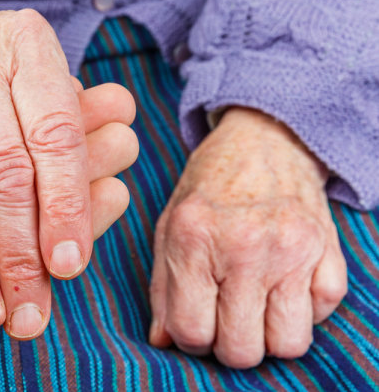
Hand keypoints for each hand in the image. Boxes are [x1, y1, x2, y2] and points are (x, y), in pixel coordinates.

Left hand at [148, 107, 346, 367]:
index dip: (191, 340)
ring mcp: (292, 249)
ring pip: (289, 343)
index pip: (192, 330)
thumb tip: (163, 342)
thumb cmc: (209, 187)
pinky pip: (323, 313)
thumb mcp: (170, 226)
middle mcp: (244, 246)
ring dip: (270, 336)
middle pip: (242, 349)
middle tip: (225, 318)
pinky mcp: (327, 249)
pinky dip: (304, 310)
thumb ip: (163, 287)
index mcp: (194, 239)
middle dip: (229, 345)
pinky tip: (284, 285)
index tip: (196, 323)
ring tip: (256, 308)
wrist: (263, 140)